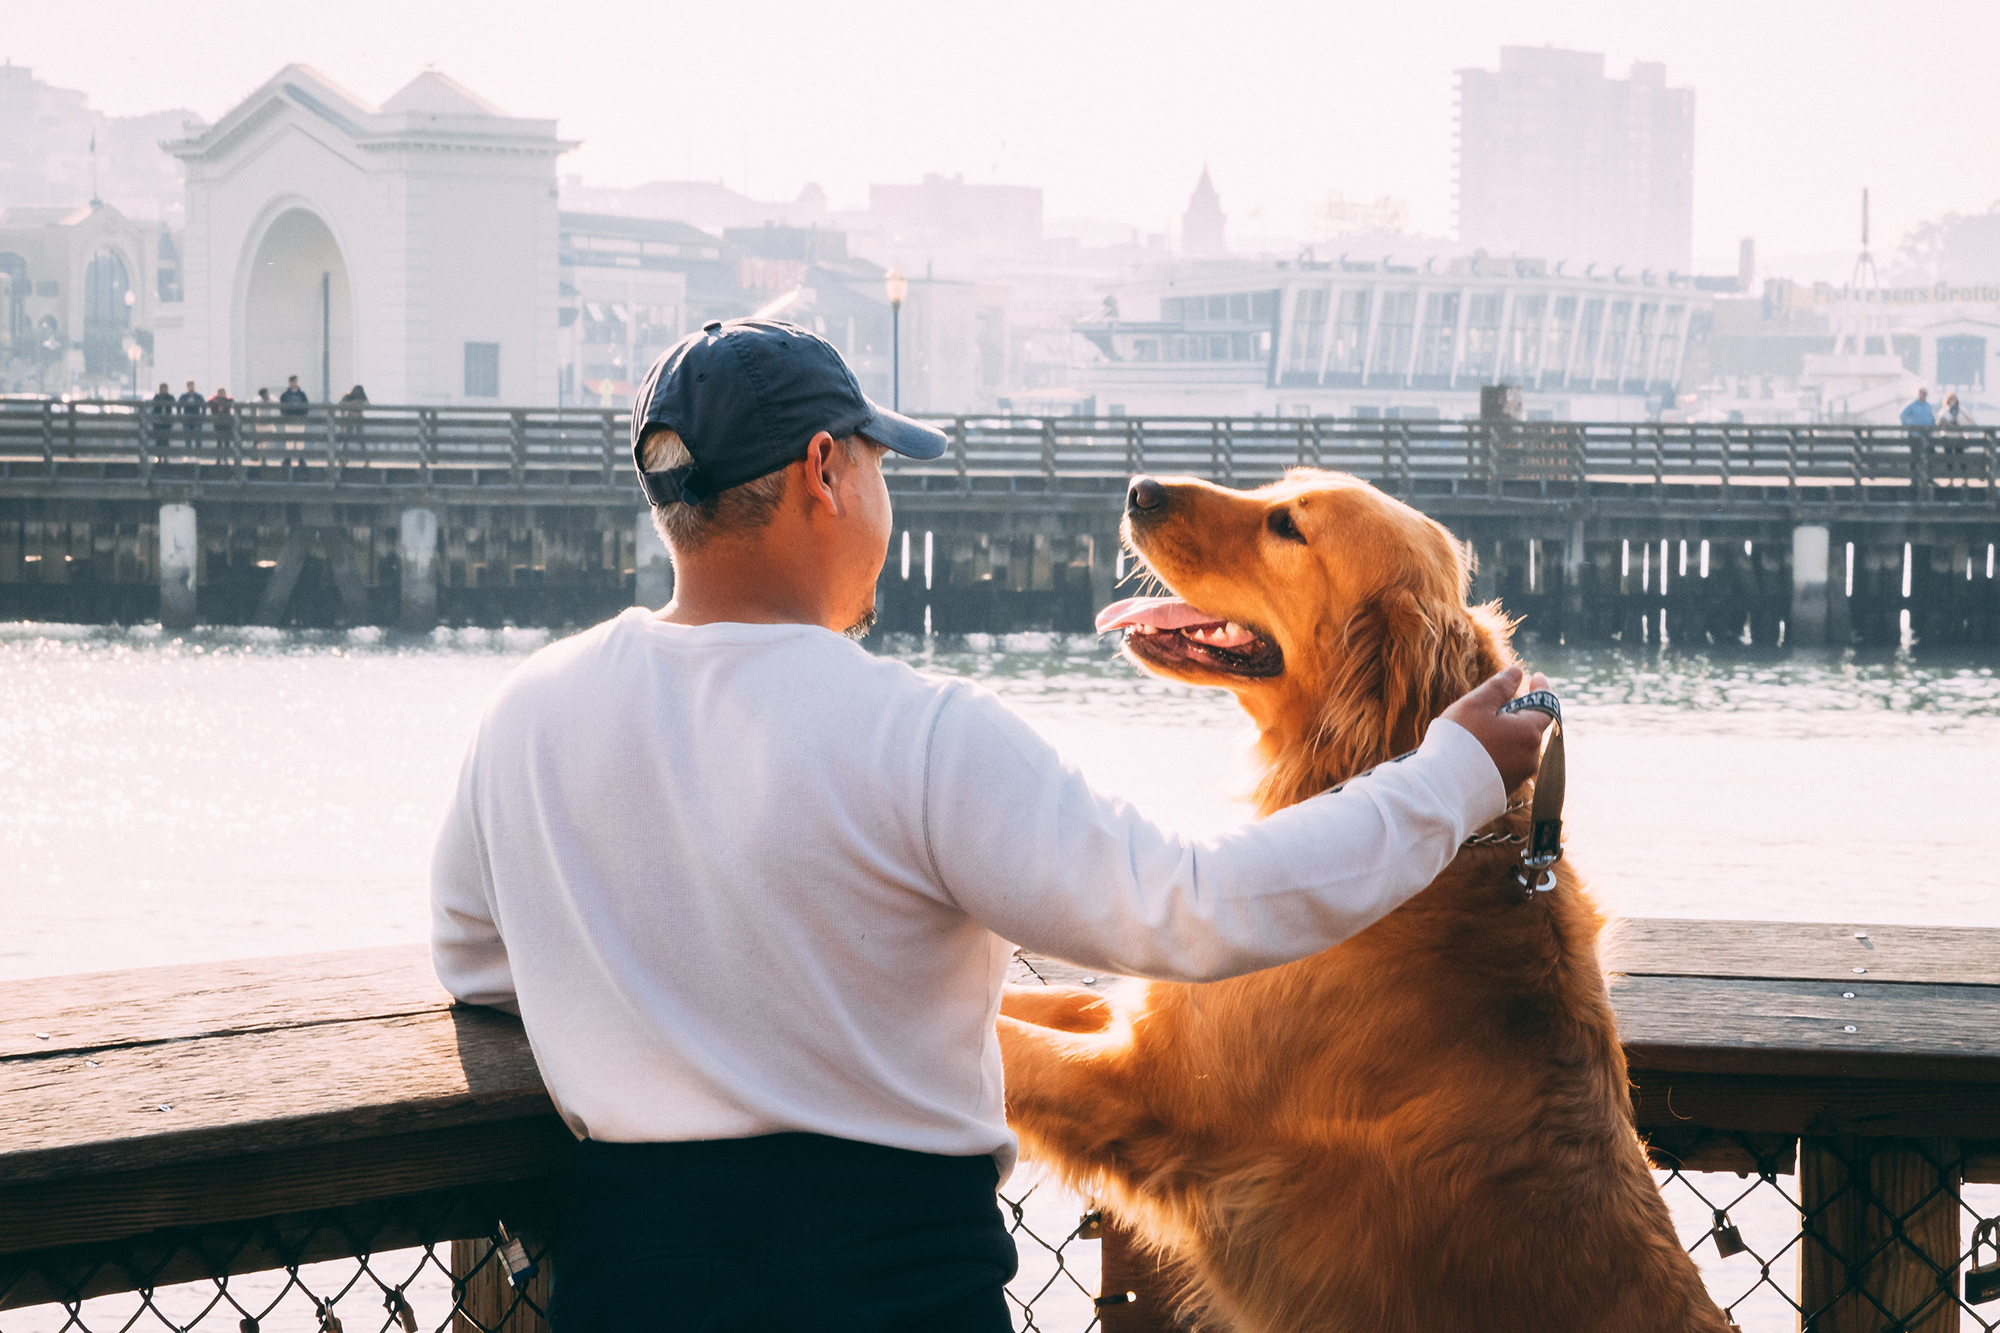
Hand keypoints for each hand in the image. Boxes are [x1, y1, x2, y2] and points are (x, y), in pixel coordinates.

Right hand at [1440, 665, 1552, 790]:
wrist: (1443, 789)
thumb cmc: (1460, 741)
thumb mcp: (1477, 704)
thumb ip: (1500, 686)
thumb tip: (1517, 672)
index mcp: (1529, 732)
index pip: (1546, 706)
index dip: (1542, 689)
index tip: (1535, 678)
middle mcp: (1532, 756)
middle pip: (1529, 728)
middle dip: (1516, 715)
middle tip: (1491, 708)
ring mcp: (1520, 776)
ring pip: (1518, 747)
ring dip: (1505, 736)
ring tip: (1476, 734)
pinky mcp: (1507, 790)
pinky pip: (1507, 765)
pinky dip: (1498, 754)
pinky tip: (1474, 755)